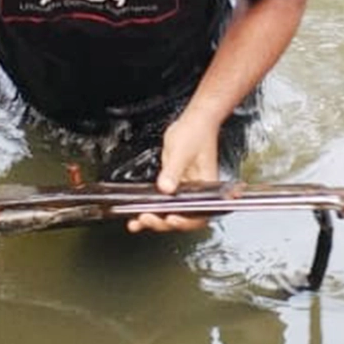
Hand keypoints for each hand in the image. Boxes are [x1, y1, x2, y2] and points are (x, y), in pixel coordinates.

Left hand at [127, 114, 219, 232]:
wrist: (193, 122)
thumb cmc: (197, 133)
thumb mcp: (182, 151)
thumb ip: (173, 171)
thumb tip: (165, 188)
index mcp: (206, 188)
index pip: (199, 215)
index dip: (185, 222)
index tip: (170, 218)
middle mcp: (196, 193)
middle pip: (182, 218)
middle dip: (163, 222)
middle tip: (146, 218)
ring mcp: (184, 190)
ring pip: (170, 212)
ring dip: (154, 219)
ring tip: (137, 222)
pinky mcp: (173, 185)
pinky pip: (162, 202)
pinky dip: (150, 208)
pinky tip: (137, 214)